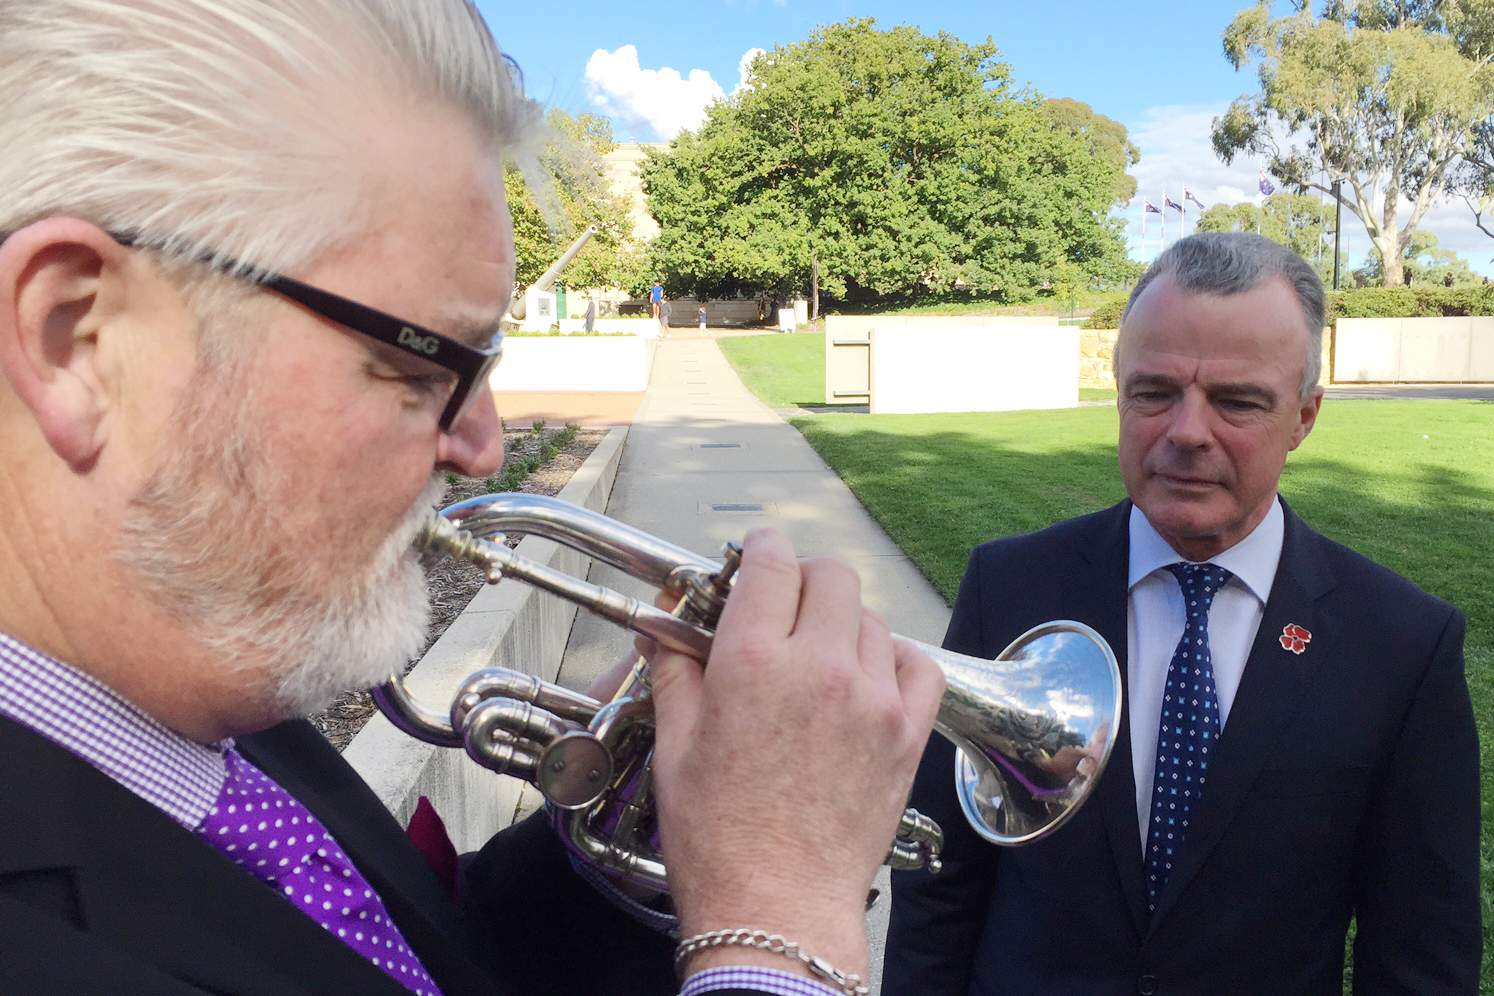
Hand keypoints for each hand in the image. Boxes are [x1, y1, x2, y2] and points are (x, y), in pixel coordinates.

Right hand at [649, 529, 943, 978]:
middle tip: (782, 606)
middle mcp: (818, 665)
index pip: (770, 562)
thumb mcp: (675, 744)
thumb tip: (665, 628)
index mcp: (751, 660)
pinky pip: (918, 664)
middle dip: (802, 577)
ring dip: (842, 621)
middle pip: (829, 575)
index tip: (754, 556)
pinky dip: (895, 658)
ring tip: (818, 654)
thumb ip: (675, 670)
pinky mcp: (906, 732)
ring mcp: (871, 697)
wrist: (777, 905)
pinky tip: (868, 676)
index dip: (759, 550)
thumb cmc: (717, 836)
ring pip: (870, 616)